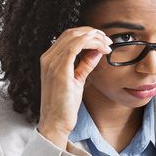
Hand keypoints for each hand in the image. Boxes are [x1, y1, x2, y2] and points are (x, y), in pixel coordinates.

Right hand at [36, 27, 112, 148]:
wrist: (56, 122)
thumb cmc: (64, 105)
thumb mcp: (77, 80)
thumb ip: (85, 64)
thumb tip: (97, 51)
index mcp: (50, 59)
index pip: (69, 36)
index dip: (88, 34)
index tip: (103, 40)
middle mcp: (48, 58)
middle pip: (71, 33)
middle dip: (93, 33)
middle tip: (108, 40)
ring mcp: (51, 63)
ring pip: (74, 37)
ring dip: (95, 37)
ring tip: (108, 44)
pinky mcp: (59, 70)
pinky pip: (74, 47)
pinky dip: (90, 42)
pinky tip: (101, 46)